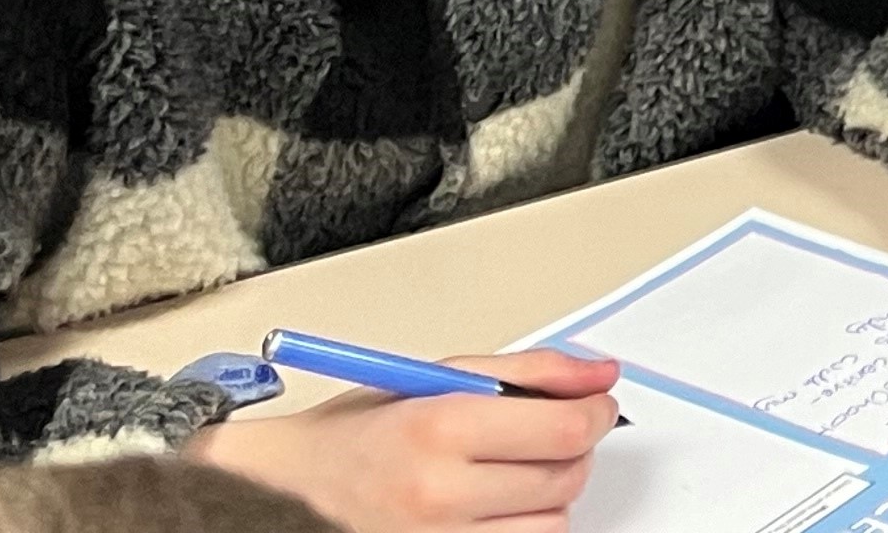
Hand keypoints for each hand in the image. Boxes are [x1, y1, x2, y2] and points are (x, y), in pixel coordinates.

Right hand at [189, 348, 622, 529]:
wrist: (286, 491)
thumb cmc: (359, 433)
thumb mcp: (439, 378)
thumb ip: (531, 372)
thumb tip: (601, 376)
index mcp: (441, 429)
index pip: (566, 429)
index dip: (595, 413)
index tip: (593, 407)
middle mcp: (439, 494)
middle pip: (565, 478)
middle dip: (570, 451)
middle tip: (542, 437)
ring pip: (551, 525)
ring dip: (545, 499)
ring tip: (503, 477)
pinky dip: (518, 531)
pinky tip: (490, 510)